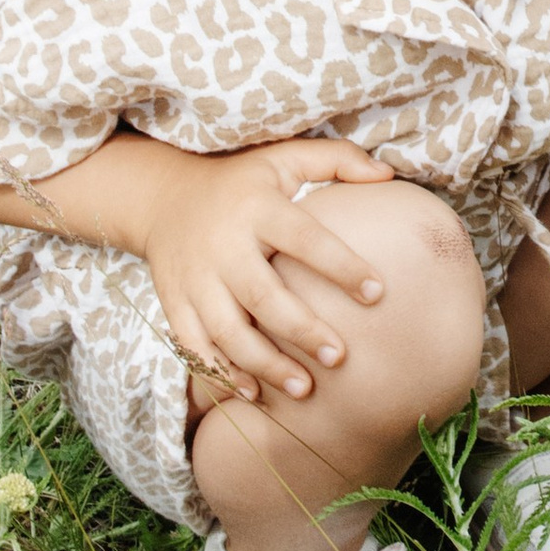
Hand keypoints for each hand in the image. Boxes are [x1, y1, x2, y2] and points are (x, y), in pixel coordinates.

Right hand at [133, 138, 398, 404]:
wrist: (162, 196)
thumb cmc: (242, 182)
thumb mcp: (284, 157)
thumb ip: (337, 160)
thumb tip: (387, 176)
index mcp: (257, 207)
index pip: (305, 238)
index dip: (341, 266)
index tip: (377, 292)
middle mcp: (223, 244)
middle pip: (262, 295)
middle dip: (301, 330)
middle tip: (339, 357)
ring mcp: (195, 277)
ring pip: (227, 330)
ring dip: (264, 364)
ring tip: (304, 388)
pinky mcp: (174, 302)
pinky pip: (195, 346)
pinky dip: (222, 373)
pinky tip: (254, 393)